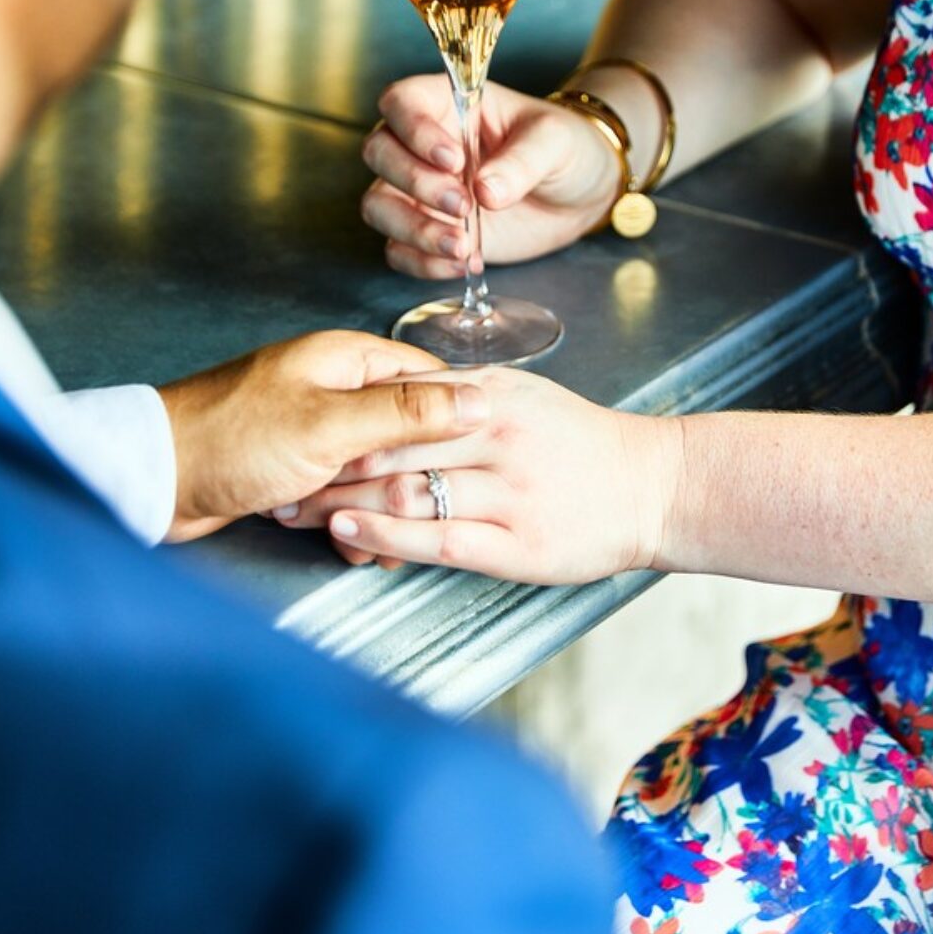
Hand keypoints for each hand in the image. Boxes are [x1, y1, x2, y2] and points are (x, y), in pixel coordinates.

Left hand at [158, 332, 486, 544]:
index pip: (432, 382)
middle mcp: (337, 386)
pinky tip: (343, 544)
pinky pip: (346, 492)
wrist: (155, 478)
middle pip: (409, 430)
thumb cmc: (232, 439)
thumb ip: (407, 414)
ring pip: (379, 470)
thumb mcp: (330, 426)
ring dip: (380, 508)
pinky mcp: (298, 465)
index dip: (455, 424)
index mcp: (349, 359)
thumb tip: (480, 401)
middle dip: (414, 481)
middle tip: (417, 516)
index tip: (472, 463)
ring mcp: (317, 427)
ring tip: (373, 542)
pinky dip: (349, 521)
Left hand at [272, 369, 683, 586]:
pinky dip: (386, 534)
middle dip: (327, 461)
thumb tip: (395, 392)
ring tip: (294, 508)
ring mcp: (510, 488)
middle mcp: (497, 433)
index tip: (296, 427)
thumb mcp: (521, 399)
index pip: (401, 396)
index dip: (344, 414)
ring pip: (407, 489)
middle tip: (279, 474)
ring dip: (342, 500)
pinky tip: (350, 532)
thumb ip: (459, 397)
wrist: (653, 487)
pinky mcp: (519, 541)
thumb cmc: (582, 445)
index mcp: (493, 393)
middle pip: (390, 442)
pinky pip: (437, 538)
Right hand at [360, 75, 620, 277]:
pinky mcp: (429, 232)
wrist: (581, 196)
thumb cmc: (565, 149)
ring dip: (413, 229)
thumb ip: (522, 161)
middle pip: (379, 153)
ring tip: (463, 246)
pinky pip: (398, 249)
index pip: (401, 102)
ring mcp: (420, 191)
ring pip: (379, 205)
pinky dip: (422, 262)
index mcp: (448, 104)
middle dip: (416, 184)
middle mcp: (422, 145)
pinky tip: (463, 263)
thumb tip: (486, 191)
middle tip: (464, 205)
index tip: (454, 160)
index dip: (415, 130)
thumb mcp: (555, 142)